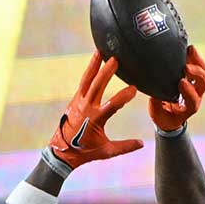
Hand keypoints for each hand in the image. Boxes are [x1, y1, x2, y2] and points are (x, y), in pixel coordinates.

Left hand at [49, 52, 143, 169]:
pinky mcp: (75, 100)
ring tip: (100, 51)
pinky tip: (95, 61)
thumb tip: (142, 144)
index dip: (124, 96)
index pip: (112, 105)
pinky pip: (83, 83)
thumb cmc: (85, 152)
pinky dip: (89, 72)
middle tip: (115, 59)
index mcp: (95, 119)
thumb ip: (125, 146)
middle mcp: (86, 108)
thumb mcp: (106, 151)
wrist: (62, 152)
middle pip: (97, 86)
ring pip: (87, 80)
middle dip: (106, 72)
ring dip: (94, 65)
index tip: (134, 89)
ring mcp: (78, 102)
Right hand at [149, 45, 204, 131]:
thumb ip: (156, 102)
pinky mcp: (191, 76)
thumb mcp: (157, 113)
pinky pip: (196, 64)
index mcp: (189, 108)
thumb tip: (153, 89)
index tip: (181, 82)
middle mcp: (195, 95)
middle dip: (197, 73)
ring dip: (197, 60)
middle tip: (186, 67)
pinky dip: (192, 56)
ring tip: (190, 49)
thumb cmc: (162, 116)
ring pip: (202, 71)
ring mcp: (194, 84)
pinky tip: (186, 47)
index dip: (189, 91)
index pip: (193, 100)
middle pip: (203, 83)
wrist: (168, 115)